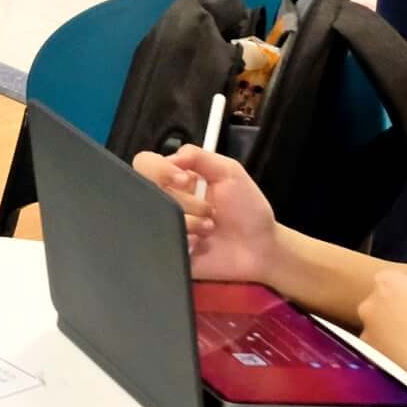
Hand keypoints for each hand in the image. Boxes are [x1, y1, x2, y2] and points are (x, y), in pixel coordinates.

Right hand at [135, 146, 279, 284]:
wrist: (259, 249)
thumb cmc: (247, 209)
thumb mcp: (229, 172)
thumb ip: (199, 156)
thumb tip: (169, 157)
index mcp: (177, 178)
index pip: (146, 164)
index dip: (159, 170)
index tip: (186, 180)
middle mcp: (167, 200)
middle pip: (149, 191)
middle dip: (184, 201)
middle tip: (209, 210)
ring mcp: (165, 226)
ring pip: (154, 218)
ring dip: (188, 223)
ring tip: (209, 229)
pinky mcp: (168, 250)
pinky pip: (160, 243)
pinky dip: (185, 242)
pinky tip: (201, 245)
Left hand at [357, 266, 406, 395]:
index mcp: (388, 281)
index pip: (392, 279)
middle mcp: (370, 303)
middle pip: (380, 302)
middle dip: (395, 309)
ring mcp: (366, 330)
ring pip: (377, 326)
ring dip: (390, 331)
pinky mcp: (368, 354)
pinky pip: (377, 347)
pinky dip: (388, 350)